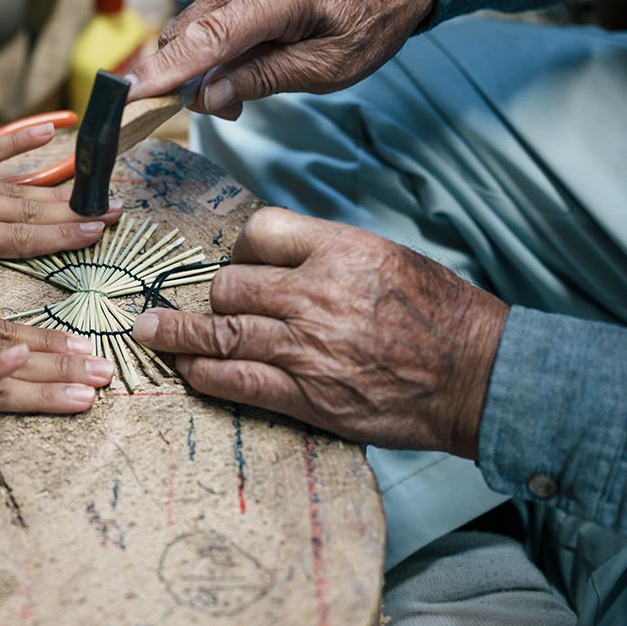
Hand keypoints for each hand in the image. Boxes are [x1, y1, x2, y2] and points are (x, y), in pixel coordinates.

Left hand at [0, 123, 120, 294]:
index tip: (100, 232)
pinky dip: (19, 141)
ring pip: (14, 183)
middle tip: (117, 209)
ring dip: (58, 184)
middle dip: (75, 212)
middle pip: (28, 210)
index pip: (19, 239)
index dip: (63, 237)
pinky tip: (48, 132)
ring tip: (96, 183)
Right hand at [125, 0, 434, 117]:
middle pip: (185, 37)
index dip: (162, 74)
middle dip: (186, 81)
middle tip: (227, 111)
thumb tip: (205, 100)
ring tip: (241, 91)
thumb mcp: (323, 69)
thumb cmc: (367, 20)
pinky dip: (210, 51)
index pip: (202, 42)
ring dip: (200, 69)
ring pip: (190, 32)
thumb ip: (259, 81)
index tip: (125, 99)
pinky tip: (241, 68)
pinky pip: (205, 21)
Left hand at [131, 209, 507, 458]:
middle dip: (212, 295)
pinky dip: (204, 372)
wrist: (477, 377)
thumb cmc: (440, 316)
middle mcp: (317, 293)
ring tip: (149, 330)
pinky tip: (187, 369)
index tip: (235, 262)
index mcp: (340, 250)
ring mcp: (308, 346)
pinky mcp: (308, 394)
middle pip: (230, 283)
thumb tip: (277, 258)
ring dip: (176, 332)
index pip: (260, 230)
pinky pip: (236, 380)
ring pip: (220, 330)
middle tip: (203, 305)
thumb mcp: (388, 259)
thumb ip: (329, 254)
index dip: (238, 247)